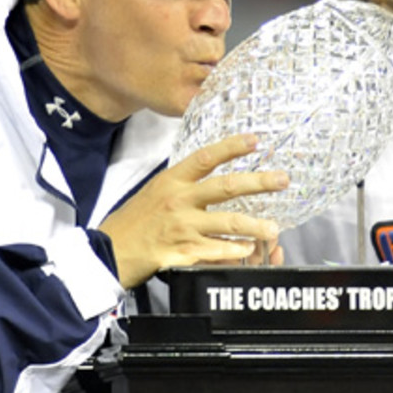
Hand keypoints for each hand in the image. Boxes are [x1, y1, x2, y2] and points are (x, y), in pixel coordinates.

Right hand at [99, 133, 288, 287]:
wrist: (109, 251)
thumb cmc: (134, 221)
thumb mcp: (155, 191)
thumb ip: (183, 183)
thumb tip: (212, 172)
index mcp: (172, 181)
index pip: (206, 158)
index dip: (232, 147)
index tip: (255, 141)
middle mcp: (179, 200)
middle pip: (225, 187)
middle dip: (258, 183)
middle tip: (282, 180)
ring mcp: (181, 227)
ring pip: (227, 223)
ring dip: (254, 226)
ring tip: (273, 228)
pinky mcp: (181, 251)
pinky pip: (215, 250)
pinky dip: (234, 250)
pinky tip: (248, 250)